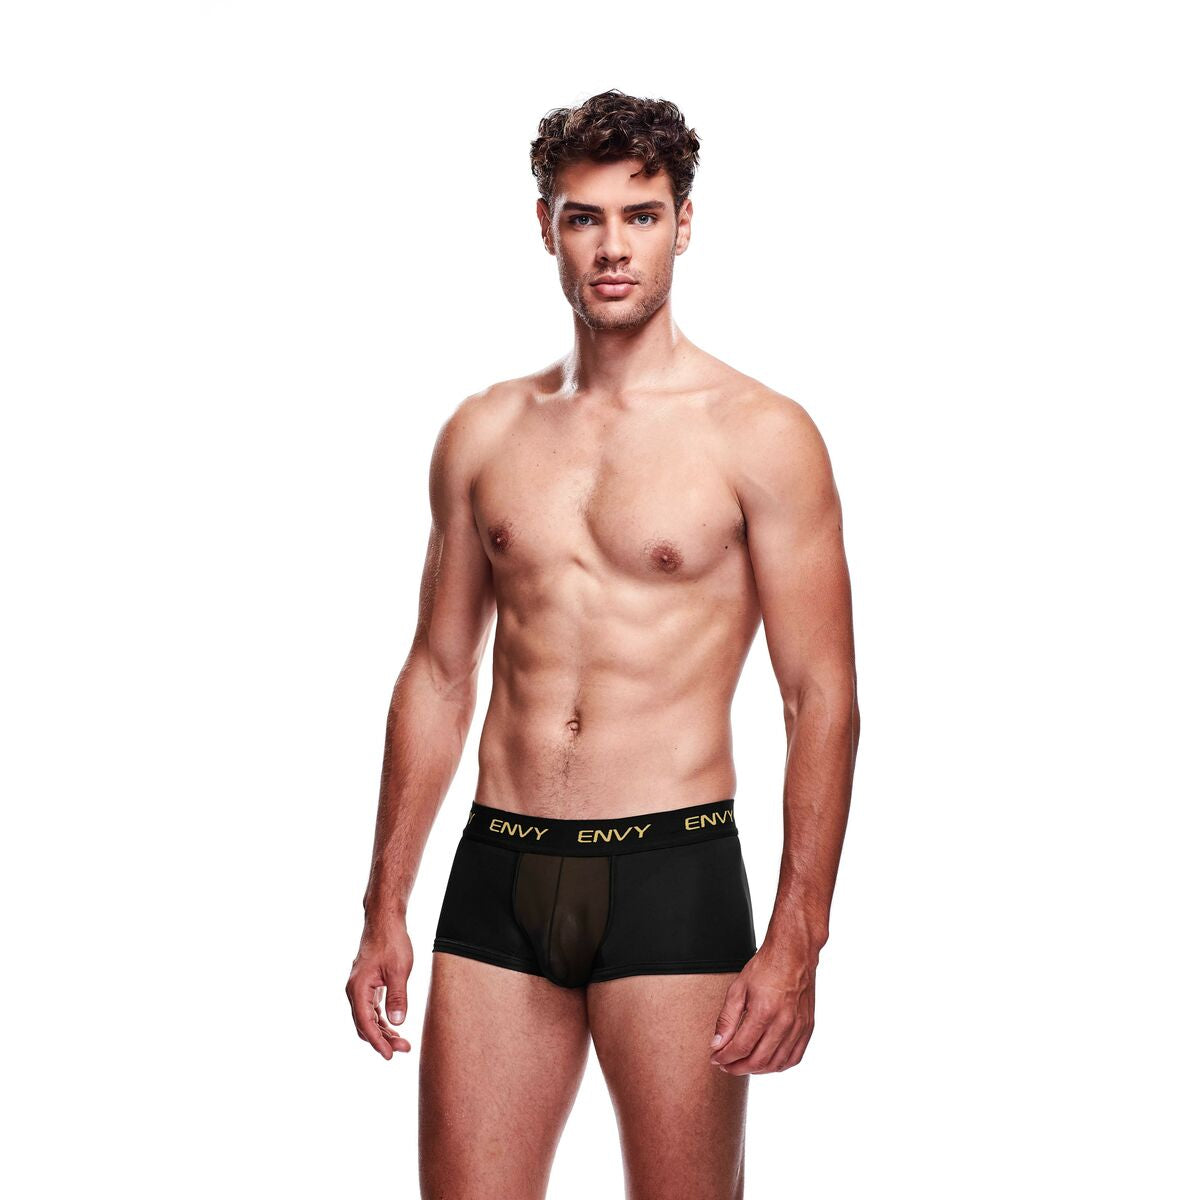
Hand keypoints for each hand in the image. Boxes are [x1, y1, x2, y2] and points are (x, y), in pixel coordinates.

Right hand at [346, 919, 413, 1059]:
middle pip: (365, 1024)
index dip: (377, 1042)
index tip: (389, 1055)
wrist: (384, 921)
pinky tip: (394, 1026)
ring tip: (401, 1041)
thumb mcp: (399, 970)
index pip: (365, 1023)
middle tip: (403, 1048)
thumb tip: (398, 1022)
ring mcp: (359, 987)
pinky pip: (370, 1009)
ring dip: (382, 1031)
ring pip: (367, 1018)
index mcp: (358, 988)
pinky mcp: (367, 984)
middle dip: (382, 1039)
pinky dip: (381, 1020)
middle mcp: (354, 990)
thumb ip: (397, 997)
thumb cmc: (391, 942)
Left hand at [708, 940, 816, 1074]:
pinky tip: (766, 1063)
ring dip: (756, 1070)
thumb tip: (717, 1043)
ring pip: (776, 1064)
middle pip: (758, 1061)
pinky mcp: (808, 1027)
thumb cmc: (765, 967)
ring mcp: (798, 1027)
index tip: (716, 1058)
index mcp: (764, 1011)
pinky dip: (778, 1066)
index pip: (741, 1047)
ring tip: (742, 1065)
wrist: (793, 954)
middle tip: (725, 1065)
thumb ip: (726, 1019)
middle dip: (737, 1068)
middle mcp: (784, 1022)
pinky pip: (794, 1058)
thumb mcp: (738, 988)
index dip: (725, 1057)